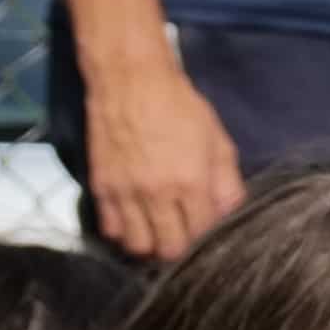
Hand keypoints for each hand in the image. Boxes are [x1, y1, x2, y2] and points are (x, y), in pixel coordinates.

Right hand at [85, 66, 245, 260]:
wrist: (130, 80)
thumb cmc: (180, 106)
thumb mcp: (217, 140)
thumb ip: (227, 182)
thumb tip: (228, 214)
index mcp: (192, 183)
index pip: (201, 234)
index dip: (205, 236)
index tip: (204, 226)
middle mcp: (157, 193)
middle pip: (169, 249)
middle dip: (179, 247)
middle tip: (181, 234)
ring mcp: (126, 192)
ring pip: (137, 245)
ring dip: (150, 244)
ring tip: (157, 231)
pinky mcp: (101, 186)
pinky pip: (110, 228)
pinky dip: (123, 231)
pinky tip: (134, 219)